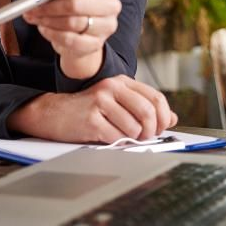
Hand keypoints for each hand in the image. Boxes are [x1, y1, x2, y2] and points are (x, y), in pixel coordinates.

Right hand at [7, 75, 176, 142]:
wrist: (52, 113)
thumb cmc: (86, 110)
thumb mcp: (116, 103)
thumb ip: (143, 108)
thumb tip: (172, 118)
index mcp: (121, 82)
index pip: (156, 98)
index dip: (163, 118)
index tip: (160, 129)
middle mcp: (112, 87)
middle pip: (148, 112)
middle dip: (151, 131)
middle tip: (144, 138)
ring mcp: (100, 102)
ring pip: (134, 128)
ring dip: (132, 139)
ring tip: (121, 137)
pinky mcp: (92, 119)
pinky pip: (117, 138)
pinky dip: (117, 143)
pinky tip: (107, 138)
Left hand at [24, 0, 121, 78]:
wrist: (78, 29)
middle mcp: (111, 5)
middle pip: (76, 5)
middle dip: (48, 6)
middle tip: (31, 7)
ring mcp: (106, 27)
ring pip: (72, 24)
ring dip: (48, 20)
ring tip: (36, 17)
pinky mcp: (96, 44)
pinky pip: (70, 40)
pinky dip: (53, 34)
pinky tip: (44, 28)